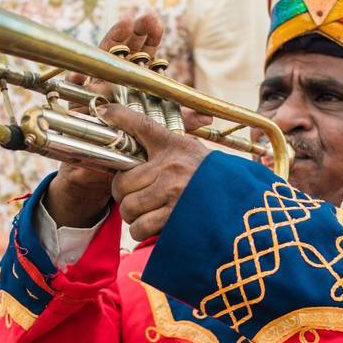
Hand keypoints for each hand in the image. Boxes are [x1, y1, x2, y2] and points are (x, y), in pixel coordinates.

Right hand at [46, 13, 166, 227]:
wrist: (96, 176)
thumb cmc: (127, 150)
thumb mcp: (156, 134)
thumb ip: (179, 123)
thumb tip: (207, 117)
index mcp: (131, 85)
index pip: (141, 56)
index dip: (147, 38)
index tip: (154, 21)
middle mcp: (111, 83)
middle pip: (122, 52)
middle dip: (132, 33)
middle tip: (142, 18)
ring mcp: (91, 91)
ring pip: (100, 61)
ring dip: (111, 43)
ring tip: (122, 26)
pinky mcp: (75, 105)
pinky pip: (74, 86)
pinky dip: (80, 75)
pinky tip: (86, 64)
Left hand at [106, 104, 208, 240]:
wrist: (239, 203)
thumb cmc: (210, 177)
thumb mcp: (189, 150)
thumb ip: (162, 144)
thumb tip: (128, 128)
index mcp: (174, 145)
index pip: (142, 124)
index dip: (119, 116)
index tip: (103, 111)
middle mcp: (171, 166)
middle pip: (121, 183)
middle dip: (123, 194)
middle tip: (135, 195)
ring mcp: (173, 192)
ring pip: (128, 207)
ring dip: (133, 215)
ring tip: (147, 211)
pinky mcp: (175, 217)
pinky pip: (139, 227)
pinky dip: (141, 230)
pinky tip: (154, 224)